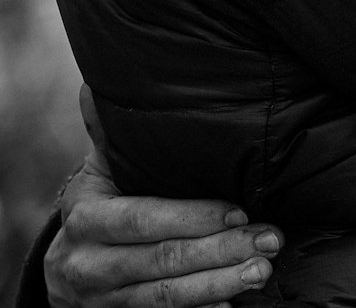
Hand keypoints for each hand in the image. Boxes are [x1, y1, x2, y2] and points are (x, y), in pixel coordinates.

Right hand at [45, 87, 278, 307]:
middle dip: (220, 252)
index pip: (144, 219)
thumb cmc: (104, 204)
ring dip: (219, 285)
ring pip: (165, 297)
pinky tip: (233, 304)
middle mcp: (88, 264)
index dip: (194, 218)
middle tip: (269, 240)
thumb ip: (108, 132)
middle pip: (162, 260)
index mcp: (87, 218)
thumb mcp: (102, 169)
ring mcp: (104, 300)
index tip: (240, 212)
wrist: (67, 266)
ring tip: (262, 270)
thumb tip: (95, 87)